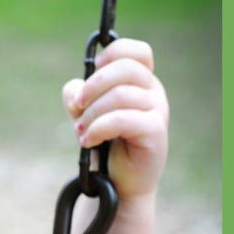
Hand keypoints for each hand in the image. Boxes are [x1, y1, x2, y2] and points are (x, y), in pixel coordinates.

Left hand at [62, 38, 168, 203]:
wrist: (118, 182)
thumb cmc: (103, 143)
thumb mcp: (84, 114)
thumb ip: (76, 95)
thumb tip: (75, 89)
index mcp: (139, 81)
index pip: (137, 52)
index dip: (114, 52)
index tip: (93, 68)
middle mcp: (153, 91)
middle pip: (127, 68)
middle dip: (93, 85)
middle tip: (77, 106)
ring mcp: (158, 110)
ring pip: (121, 95)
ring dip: (92, 112)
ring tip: (81, 130)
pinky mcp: (156, 131)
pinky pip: (123, 119)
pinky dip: (98, 127)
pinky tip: (87, 140)